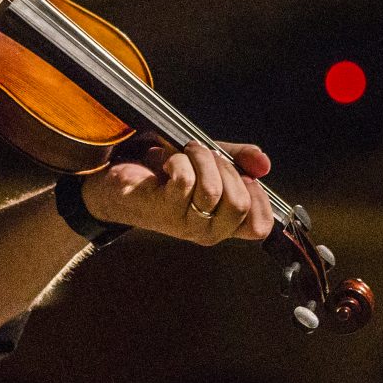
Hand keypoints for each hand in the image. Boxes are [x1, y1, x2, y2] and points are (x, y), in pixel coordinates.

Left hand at [80, 139, 272, 244]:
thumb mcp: (208, 163)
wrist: (117, 181)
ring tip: (185, 152)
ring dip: (200, 158)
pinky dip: (179, 160)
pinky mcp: (161, 207)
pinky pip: (184, 180)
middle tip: (205, 156)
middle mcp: (206, 230)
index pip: (259, 226)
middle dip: (225, 167)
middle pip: (238, 203)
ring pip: (212, 189)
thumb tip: (264, 164)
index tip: (241, 174)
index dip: (257, 195)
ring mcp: (183, 223)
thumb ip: (239, 161)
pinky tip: (168, 162)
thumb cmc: (165, 174)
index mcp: (222, 224)